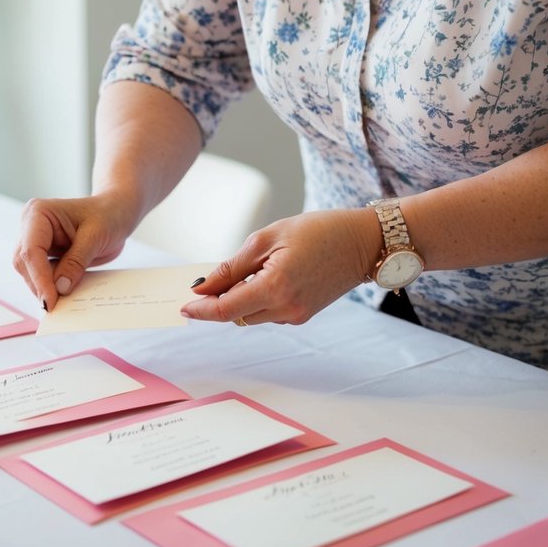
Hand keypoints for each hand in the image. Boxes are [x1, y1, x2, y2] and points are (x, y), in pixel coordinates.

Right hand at [13, 193, 138, 309]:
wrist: (116, 213)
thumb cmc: (108, 215)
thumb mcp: (95, 236)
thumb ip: (76, 262)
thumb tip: (60, 288)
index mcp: (39, 213)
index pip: (31, 250)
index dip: (39, 278)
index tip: (50, 301)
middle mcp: (31, 226)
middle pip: (24, 263)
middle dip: (39, 285)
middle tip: (55, 307)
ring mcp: (36, 241)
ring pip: (29, 272)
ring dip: (44, 288)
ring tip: (62, 303)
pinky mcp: (44, 255)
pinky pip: (41, 275)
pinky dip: (51, 287)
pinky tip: (64, 296)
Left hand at [181, 209, 379, 325]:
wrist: (363, 242)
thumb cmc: (318, 231)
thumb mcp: (267, 238)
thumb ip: (231, 267)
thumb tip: (202, 287)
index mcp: (275, 287)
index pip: (226, 310)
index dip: (201, 310)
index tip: (183, 307)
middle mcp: (286, 308)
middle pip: (235, 315)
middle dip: (218, 302)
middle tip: (206, 282)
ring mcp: (297, 314)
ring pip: (251, 315)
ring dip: (238, 299)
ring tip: (244, 271)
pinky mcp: (303, 314)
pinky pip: (268, 312)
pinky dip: (257, 299)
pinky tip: (264, 276)